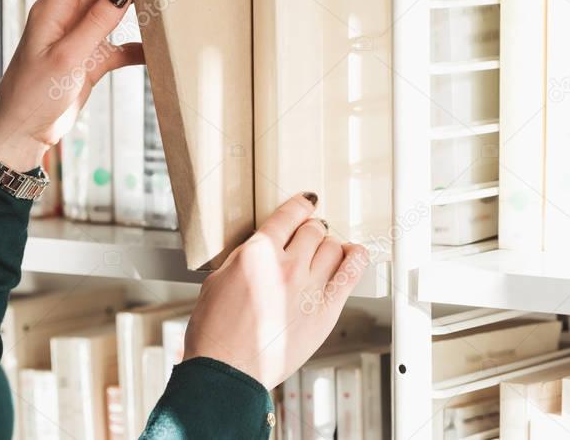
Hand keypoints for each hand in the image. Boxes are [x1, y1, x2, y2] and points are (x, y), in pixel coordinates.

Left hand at [0, 0, 184, 171]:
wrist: (20, 134)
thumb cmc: (31, 97)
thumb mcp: (66, 59)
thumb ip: (95, 23)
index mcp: (53, 6)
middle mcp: (66, 14)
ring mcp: (79, 34)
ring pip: (115, 1)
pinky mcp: (89, 58)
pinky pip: (120, 42)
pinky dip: (141, 41)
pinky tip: (160, 45)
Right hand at [182, 194, 368, 389]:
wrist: (226, 368)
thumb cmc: (215, 331)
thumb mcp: (217, 279)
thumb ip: (245, 258)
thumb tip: (261, 250)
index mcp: (257, 253)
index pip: (287, 216)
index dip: (299, 205)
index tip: (306, 203)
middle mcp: (286, 265)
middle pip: (313, 230)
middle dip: (311, 229)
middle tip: (309, 233)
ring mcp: (309, 288)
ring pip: (333, 248)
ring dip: (329, 245)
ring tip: (325, 250)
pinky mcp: (325, 311)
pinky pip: (350, 275)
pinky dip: (356, 259)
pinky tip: (354, 254)